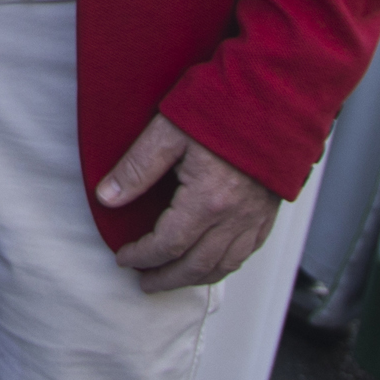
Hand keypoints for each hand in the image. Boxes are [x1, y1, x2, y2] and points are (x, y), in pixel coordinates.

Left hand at [96, 114, 276, 292]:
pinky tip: (212, 263)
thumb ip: (136, 169)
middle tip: (144, 283)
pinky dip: (226, 265)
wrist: (273, 96)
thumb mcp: (168, 131)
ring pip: (224, 265)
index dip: (142, 256)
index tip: (124, 258)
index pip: (168, 245)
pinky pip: (248, 252)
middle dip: (166, 278)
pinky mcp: (269, 211)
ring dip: (196, 278)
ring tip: (174, 279)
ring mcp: (255, 217)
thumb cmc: (222, 106)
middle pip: (196, 266)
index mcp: (208, 200)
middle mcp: (235, 216)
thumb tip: (106, 198)